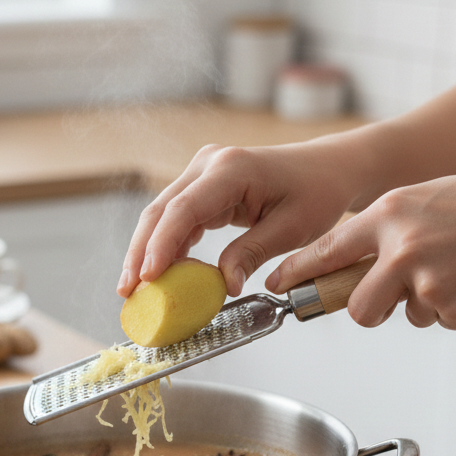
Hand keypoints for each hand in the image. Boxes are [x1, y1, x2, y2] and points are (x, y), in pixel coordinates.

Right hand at [118, 142, 357, 297]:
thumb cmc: (317, 193)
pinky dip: (166, 246)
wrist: (328, 169)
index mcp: (232, 169)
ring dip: (147, 252)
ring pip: (161, 215)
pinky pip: (176, 218)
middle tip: (127, 290)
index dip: (161, 245)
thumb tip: (223, 286)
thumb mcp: (292, 229)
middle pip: (160, 211)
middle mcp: (209, 164)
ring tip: (134, 288)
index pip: (184, 209)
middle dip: (141, 252)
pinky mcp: (202, 185)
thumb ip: (251, 254)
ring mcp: (202, 172)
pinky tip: (159, 273)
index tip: (148, 277)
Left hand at [267, 168, 455, 329]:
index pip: (329, 249)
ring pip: (409, 315)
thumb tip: (359, 261)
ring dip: (431, 302)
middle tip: (394, 297)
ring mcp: (428, 281)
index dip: (298, 271)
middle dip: (372, 309)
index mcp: (392, 213)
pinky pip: (445, 320)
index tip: (277, 284)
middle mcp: (402, 247)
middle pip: (359, 307)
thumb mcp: (431, 199)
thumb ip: (391, 228)